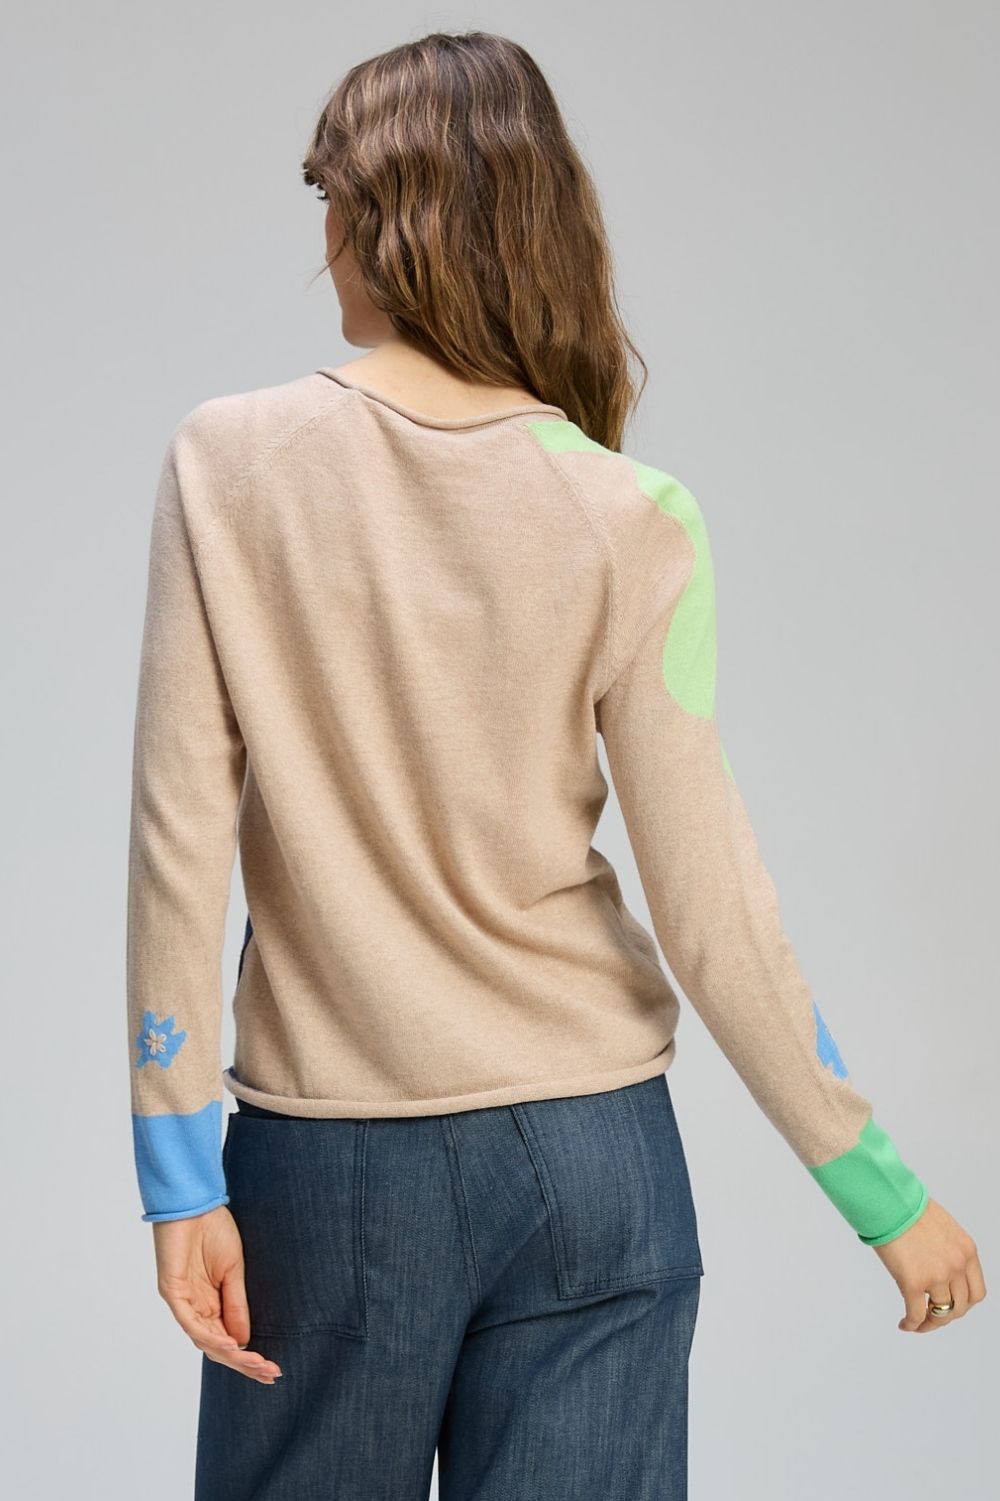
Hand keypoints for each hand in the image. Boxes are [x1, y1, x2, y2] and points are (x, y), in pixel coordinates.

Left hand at [152, 1206, 282, 1382]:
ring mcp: (182, 1303)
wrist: (194, 1203)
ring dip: (232, 1355)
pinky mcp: (172, 1292)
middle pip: (218, 1347)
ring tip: (257, 1363)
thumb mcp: (233, 1270)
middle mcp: (195, 1309)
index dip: (248, 1356)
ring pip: (206, 1340)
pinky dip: (211, 1336)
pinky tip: (233, 1344)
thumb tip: (244, 1341)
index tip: (272, 1368)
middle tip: (270, 1373)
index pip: (228, 1340)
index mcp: (210, 1304)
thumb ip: (236, 1305)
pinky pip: (191, 1323)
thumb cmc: (212, 1230)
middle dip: (244, 1363)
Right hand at [872, 1197, 985, 1332]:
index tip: (950, 1305)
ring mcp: (936, 1276)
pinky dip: (912, 1324)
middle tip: (932, 1317)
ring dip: (929, 1324)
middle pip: (960, 1307)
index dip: (963, 1304)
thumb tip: (936, 1266)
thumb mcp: (941, 1226)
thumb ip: (946, 1249)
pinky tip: (904, 1324)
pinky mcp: (913, 1282)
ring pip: (940, 1314)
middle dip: (946, 1315)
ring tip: (917, 1324)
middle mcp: (957, 1266)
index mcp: (966, 1251)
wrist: (888, 1200)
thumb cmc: (906, 1206)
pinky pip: (916, 1314)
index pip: (976, 1291)